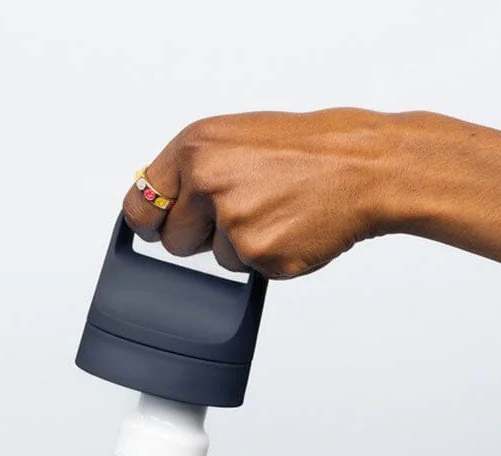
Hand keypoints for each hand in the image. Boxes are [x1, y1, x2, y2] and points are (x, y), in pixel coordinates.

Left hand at [122, 108, 420, 278]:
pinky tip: (288, 228)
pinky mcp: (259, 254)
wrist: (360, 166)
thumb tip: (159, 202)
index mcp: (195, 149)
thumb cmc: (304, 151)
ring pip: (216, 259)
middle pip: (175, 242)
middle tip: (242, 210)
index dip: (152, 222)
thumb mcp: (234, 139)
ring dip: (241, 246)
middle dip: (203, 236)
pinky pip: (248, 271)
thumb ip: (192, 171)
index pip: (140, 205)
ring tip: (274, 212)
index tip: (160, 226)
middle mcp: (207, 182)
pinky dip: (268, 257)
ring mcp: (233, 221)